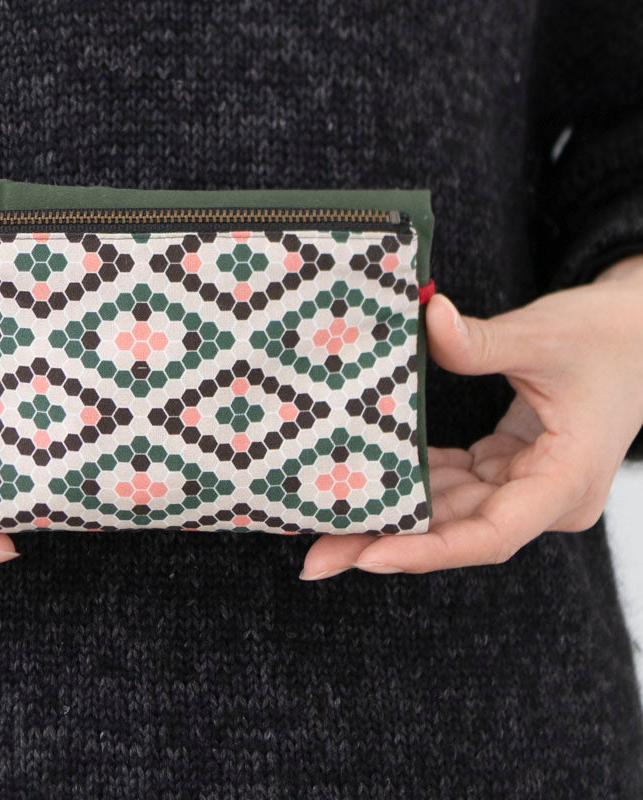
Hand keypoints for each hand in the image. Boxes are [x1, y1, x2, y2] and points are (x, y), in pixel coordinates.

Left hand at [299, 254, 642, 579]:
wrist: (640, 334)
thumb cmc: (604, 338)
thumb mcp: (544, 336)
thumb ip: (483, 340)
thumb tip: (428, 318)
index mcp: (565, 481)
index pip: (489, 535)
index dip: (425, 550)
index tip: (367, 556)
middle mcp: (545, 498)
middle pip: (457, 534)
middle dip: (386, 544)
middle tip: (317, 558)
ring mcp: (525, 486)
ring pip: (448, 516)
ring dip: (390, 521)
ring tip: (324, 533)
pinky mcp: (508, 469)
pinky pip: (452, 486)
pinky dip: (409, 486)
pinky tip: (360, 486)